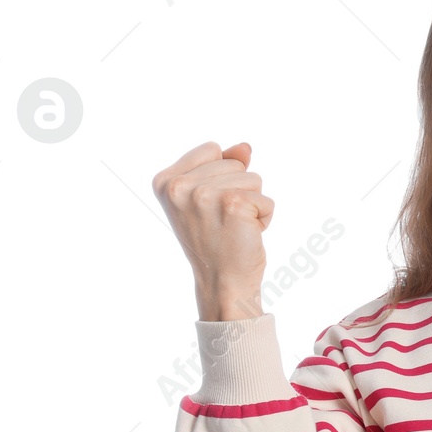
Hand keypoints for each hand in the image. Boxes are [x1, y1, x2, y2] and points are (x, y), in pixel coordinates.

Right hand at [152, 141, 272, 319]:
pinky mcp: (232, 204)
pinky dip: (264, 217)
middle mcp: (179, 186)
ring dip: (251, 204)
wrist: (222, 283)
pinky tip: (245, 235)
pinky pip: (266, 199)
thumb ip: (224, 166)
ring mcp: (204, 194)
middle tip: (222, 222)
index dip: (221, 177)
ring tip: (233, 227)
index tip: (209, 207)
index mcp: (165, 181)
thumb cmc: (216, 241)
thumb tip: (245, 148)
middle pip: (235, 163)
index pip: (212, 149)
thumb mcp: (209, 198)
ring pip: (253, 178)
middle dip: (238, 191)